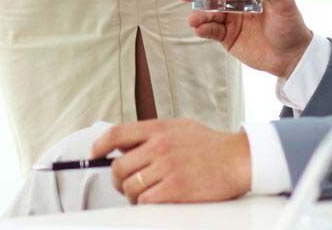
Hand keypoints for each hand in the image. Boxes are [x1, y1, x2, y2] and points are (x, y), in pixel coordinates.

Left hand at [92, 119, 251, 203]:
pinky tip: (154, 200)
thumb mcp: (178, 127)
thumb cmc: (210, 145)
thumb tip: (125, 144)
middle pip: (118, 166)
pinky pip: (145, 201)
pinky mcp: (175, 189)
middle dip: (117, 179)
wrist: (237, 159)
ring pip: (130, 186)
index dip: (99, 146)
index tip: (94, 154)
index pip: (116, 134)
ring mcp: (167, 168)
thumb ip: (152, 134)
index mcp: (158, 129)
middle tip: (124, 184)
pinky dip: (144, 203)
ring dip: (131, 195)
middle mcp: (159, 146)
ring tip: (142, 194)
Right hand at [181, 0, 311, 78]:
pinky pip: (211, 30)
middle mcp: (238, 0)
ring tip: (194, 19)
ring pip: (208, 11)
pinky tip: (200, 29)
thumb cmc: (292, 26)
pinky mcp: (228, 36)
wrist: (292, 58)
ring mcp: (231, 18)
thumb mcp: (285, 4)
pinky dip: (203, 28)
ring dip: (198, 13)